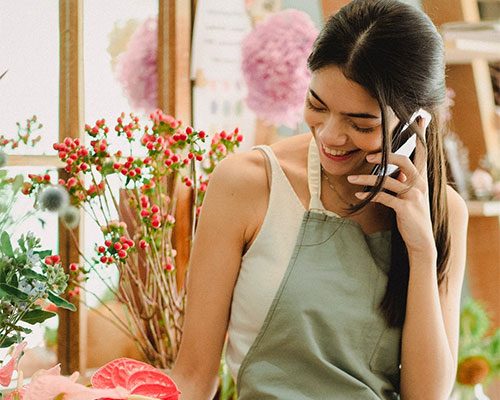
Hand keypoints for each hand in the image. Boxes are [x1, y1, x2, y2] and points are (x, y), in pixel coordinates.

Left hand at [347, 118, 436, 258]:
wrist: (421, 240)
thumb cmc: (412, 215)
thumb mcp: (410, 194)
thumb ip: (404, 181)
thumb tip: (393, 170)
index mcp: (421, 178)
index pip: (422, 152)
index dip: (421, 135)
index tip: (420, 117)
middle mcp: (419, 184)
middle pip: (404, 161)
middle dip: (385, 156)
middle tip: (367, 157)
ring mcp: (413, 196)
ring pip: (388, 181)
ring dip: (366, 179)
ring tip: (351, 179)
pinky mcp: (405, 208)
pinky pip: (383, 197)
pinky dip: (369, 195)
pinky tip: (358, 196)